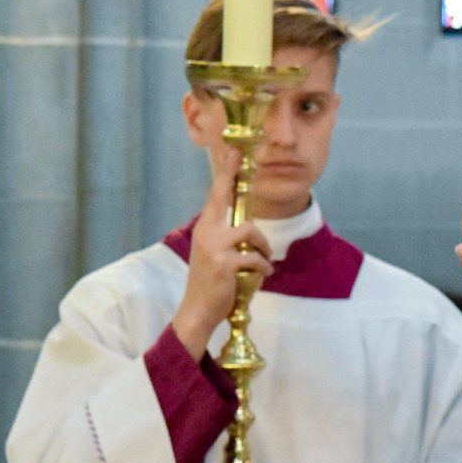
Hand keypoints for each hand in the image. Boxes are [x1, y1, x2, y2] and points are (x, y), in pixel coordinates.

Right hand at [174, 150, 273, 357]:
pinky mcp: (225, 263)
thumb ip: (224, 236)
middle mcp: (206, 232)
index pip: (215, 195)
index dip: (224, 173)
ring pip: (250, 230)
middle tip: (239, 154)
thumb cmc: (210, 283)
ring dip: (263, 246)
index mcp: (205, 228)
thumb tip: (246, 226)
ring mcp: (214, 246)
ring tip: (264, 260)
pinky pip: (255, 257)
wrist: (197, 310)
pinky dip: (264, 267)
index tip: (232, 152)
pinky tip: (263, 274)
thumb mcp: (213, 253)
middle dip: (231, 174)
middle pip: (222, 196)